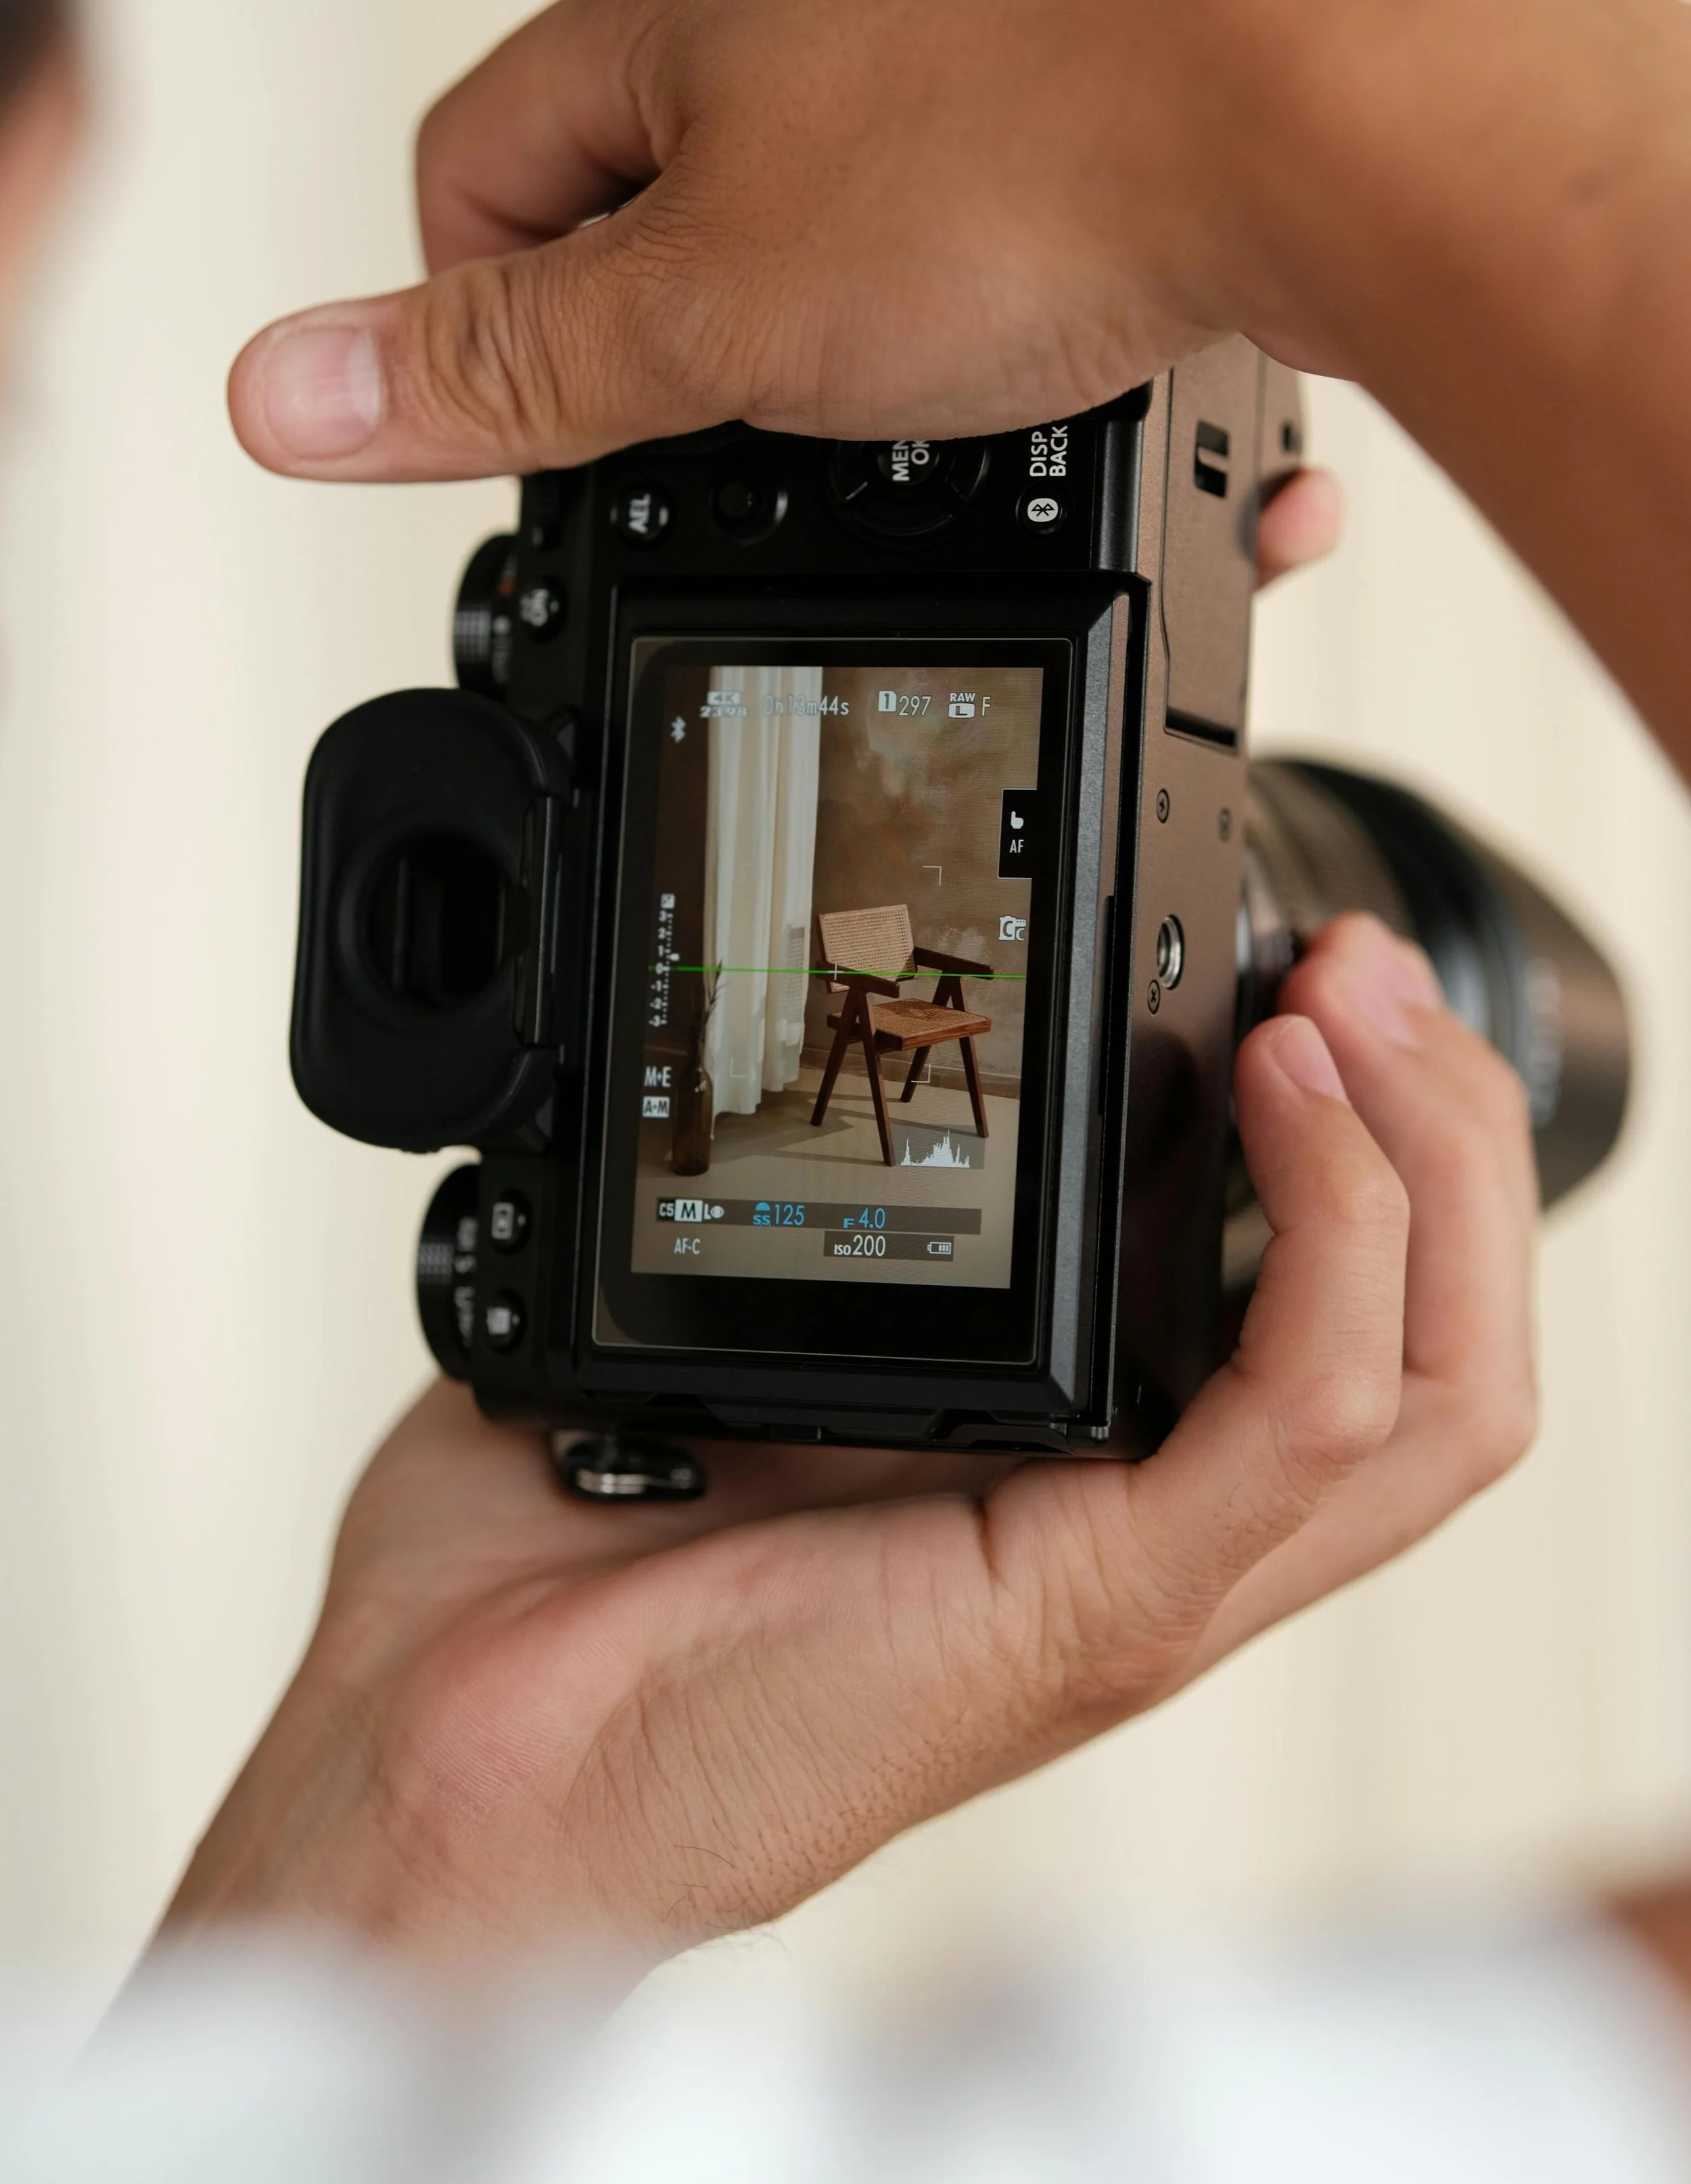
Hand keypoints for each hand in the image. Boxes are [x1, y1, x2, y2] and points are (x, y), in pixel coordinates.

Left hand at [163, 916, 1533, 1968]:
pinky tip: (1269, 1101)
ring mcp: (1149, 1579)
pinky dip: (1331, 1236)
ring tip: (1344, 1016)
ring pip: (1439, 1393)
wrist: (465, 1746)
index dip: (1393, 1147)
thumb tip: (870, 1046)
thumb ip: (858, 1224)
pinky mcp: (1098, 1605)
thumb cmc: (577, 1568)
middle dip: (1450, 1127)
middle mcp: (1162, 1533)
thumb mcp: (756, 1335)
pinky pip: (1305, 1414)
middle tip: (1364, 968)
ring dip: (1428, 1169)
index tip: (1320, 977)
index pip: (1363, 1332)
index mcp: (1101, 1478)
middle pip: (1454, 1356)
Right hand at [225, 0, 1353, 481]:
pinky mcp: (1086, 108)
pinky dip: (997, 354)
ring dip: (849, 368)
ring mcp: (957, 44)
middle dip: (684, 361)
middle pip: (656, 207)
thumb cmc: (1034, 168)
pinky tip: (1044, 404)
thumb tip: (284, 390)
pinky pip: (983, 252)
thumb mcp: (705, 317)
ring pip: (829, 239)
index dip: (482, 325)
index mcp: (675, 3)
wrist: (1327, 127)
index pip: (474, 167)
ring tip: (915, 435)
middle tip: (746, 454)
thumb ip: (499, 366)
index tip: (558, 440)